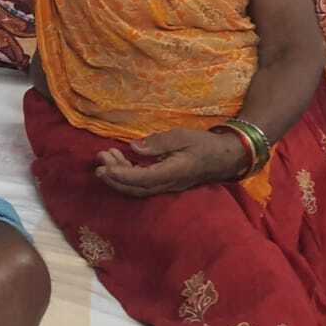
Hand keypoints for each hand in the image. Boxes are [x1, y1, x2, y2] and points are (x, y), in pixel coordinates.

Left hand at [95, 127, 247, 197]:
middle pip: (135, 188)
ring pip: (137, 188)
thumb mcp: (183, 136)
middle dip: (114, 176)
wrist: (225, 157)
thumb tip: (134, 147)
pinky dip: (127, 175)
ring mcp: (166, 186)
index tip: (103, 166)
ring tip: (105, 156)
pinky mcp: (165, 183)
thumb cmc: (205, 144)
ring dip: (118, 175)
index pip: (142, 179)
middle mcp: (168, 184)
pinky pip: (142, 184)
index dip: (121, 174)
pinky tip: (119, 161)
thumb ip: (159, 142)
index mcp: (173, 173)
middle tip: (99, 159)